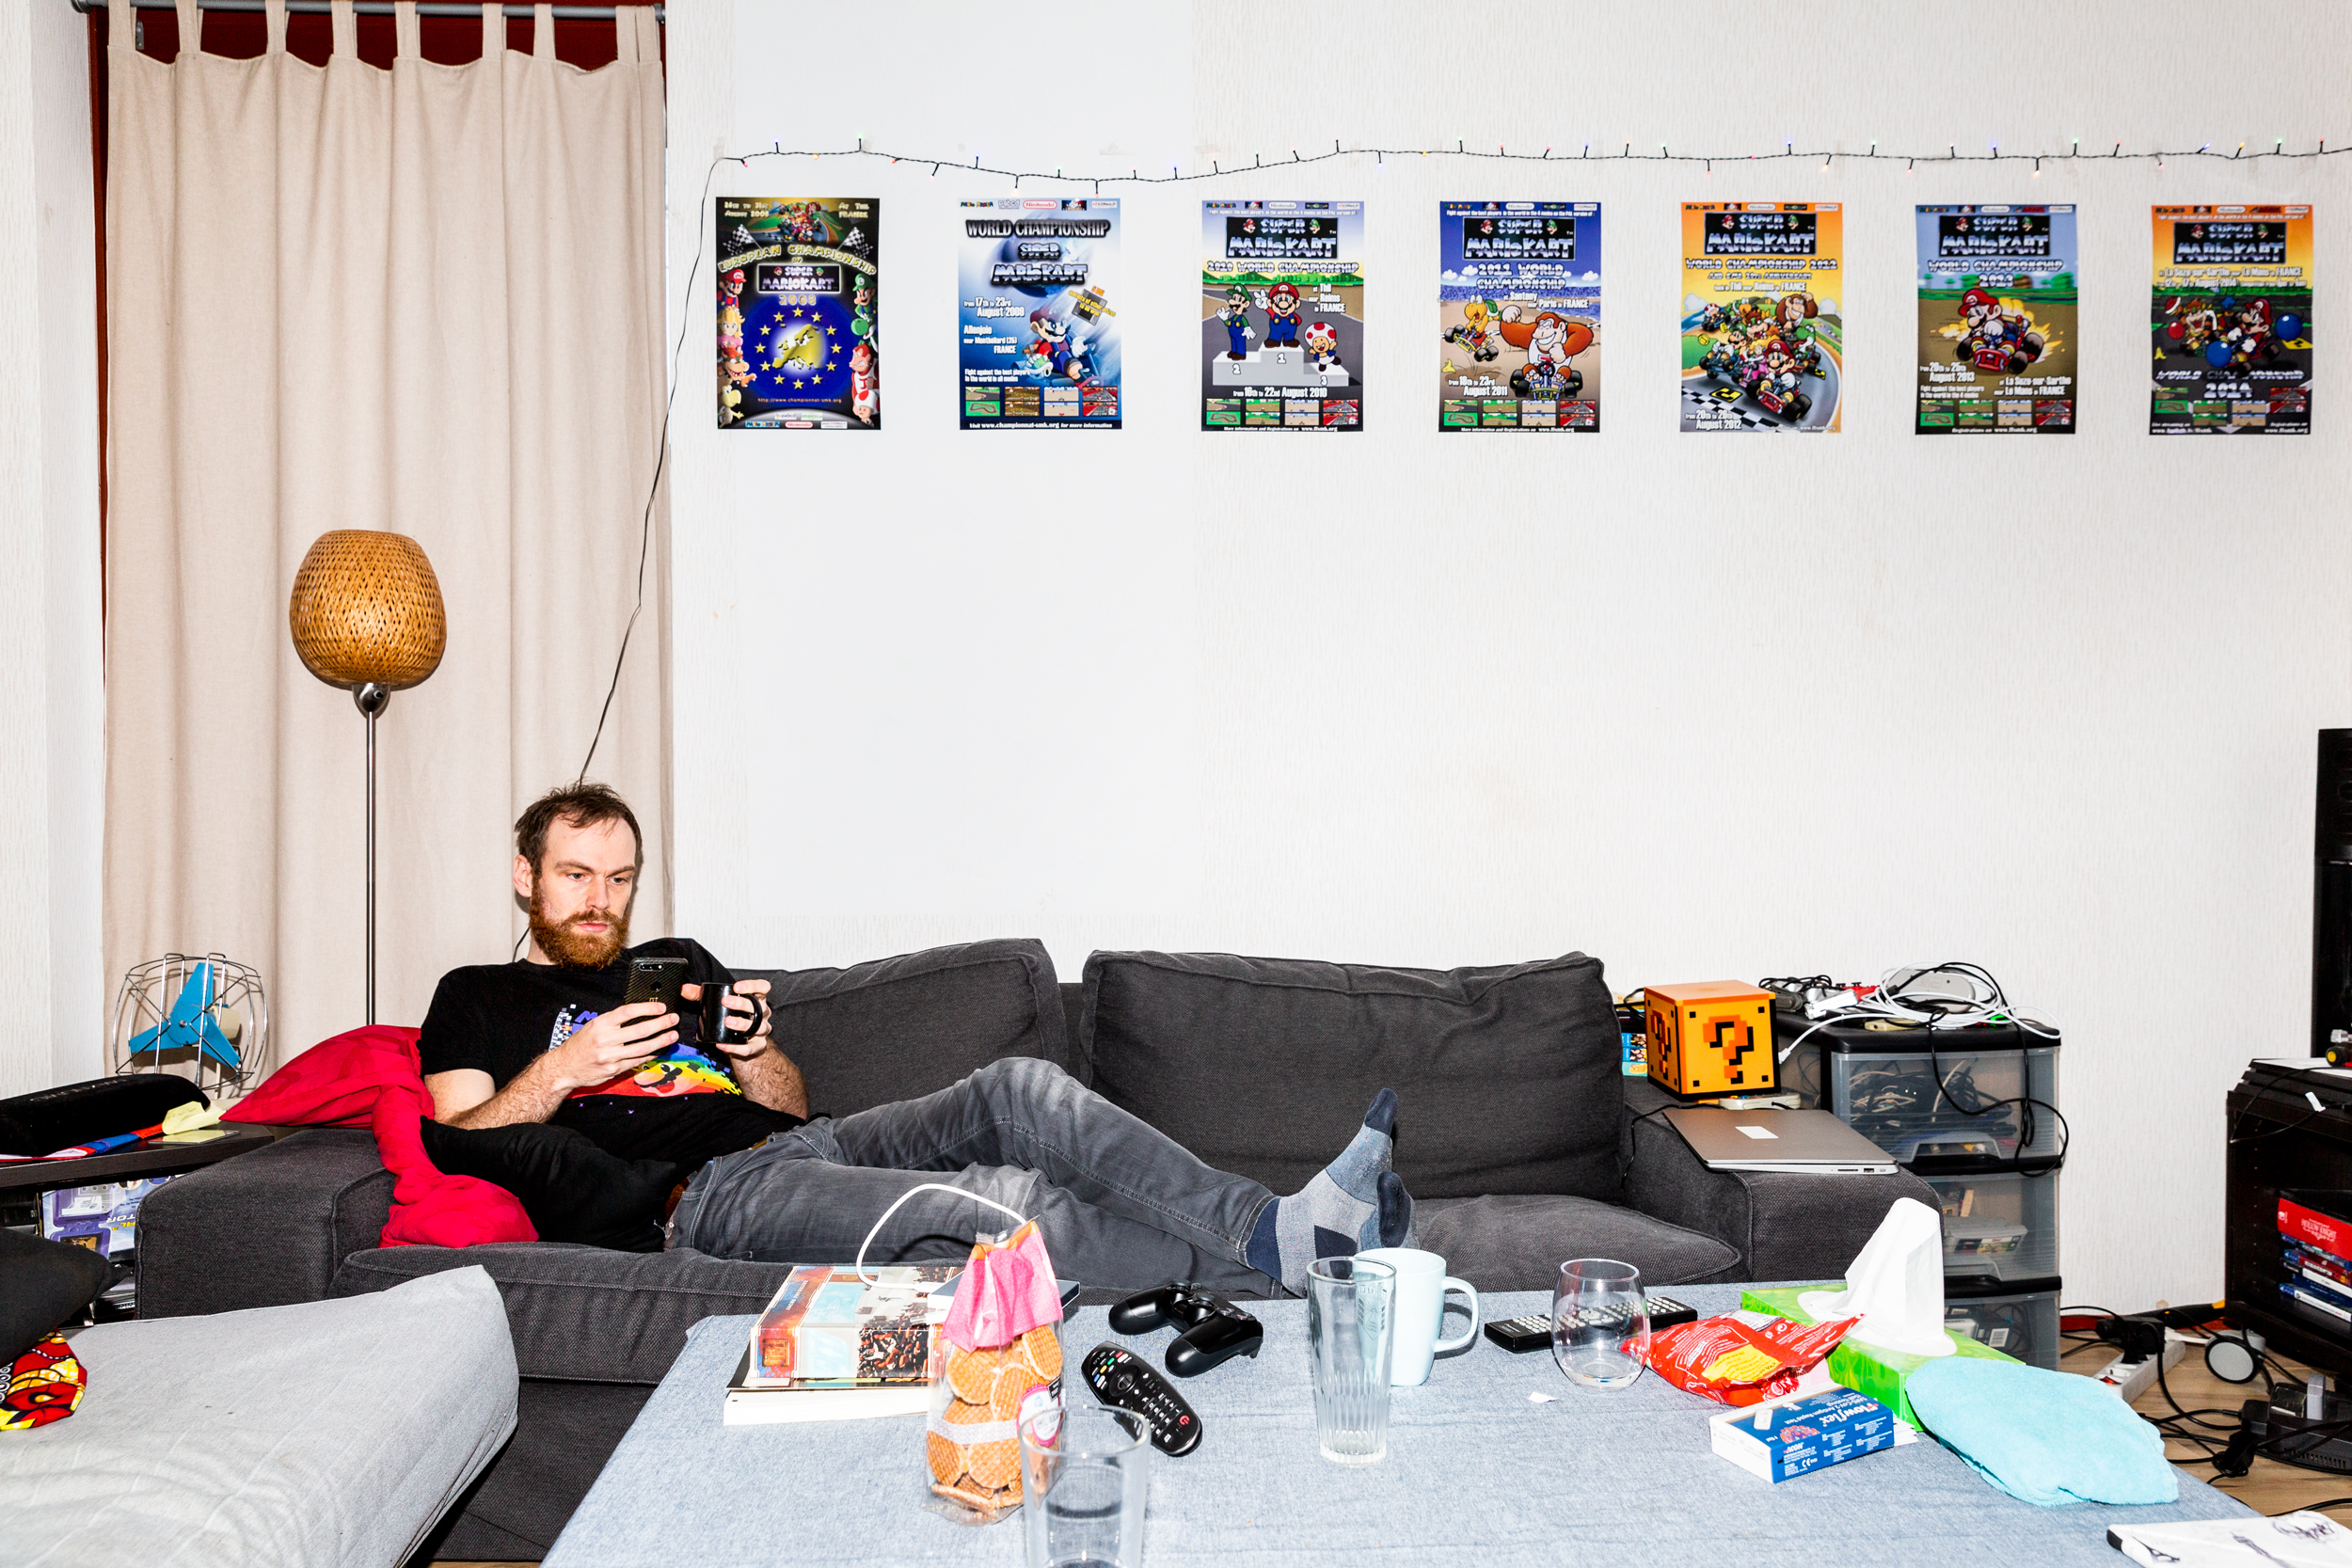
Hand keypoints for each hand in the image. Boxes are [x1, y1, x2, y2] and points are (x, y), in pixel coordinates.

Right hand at [553, 999, 673, 1090]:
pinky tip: (659, 1049)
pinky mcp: (614, 1070)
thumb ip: (614, 1021)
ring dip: (661, 1041)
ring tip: (672, 1035)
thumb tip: (640, 1014)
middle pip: (640, 1030)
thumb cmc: (581, 1044)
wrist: (564, 1067)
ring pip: (642, 1048)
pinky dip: (650, 1055)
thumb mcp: (593, 1026)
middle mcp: (605, 1039)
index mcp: (600, 1024)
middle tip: (674, 1019)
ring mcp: (610, 1056)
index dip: (648, 1008)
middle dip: (661, 1024)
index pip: (628, 1012)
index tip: (662, 1007)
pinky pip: (637, 1061)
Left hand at [683, 979, 773, 1061]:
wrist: (739, 1042)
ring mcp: (761, 1031)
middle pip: (758, 1007)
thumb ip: (701, 995)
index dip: (752, 986)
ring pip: (758, 1027)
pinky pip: (749, 1047)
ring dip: (742, 1024)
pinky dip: (736, 1047)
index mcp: (756, 999)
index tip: (736, 987)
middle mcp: (762, 1014)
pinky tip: (722, 1044)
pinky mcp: (757, 1046)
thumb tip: (684, 989)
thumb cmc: (731, 1016)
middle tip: (725, 1002)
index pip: (762, 987)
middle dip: (742, 1004)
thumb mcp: (717, 1003)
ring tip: (727, 1022)